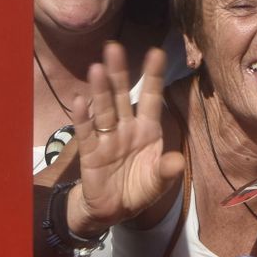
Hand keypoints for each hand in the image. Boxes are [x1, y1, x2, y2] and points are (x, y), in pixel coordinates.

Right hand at [68, 42, 185, 232]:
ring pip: (103, 109)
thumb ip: (166, 171)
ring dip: (100, 90)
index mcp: (148, 130)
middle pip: (122, 96)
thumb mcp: (158, 183)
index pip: (152, 98)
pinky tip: (79, 101)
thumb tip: (177, 161)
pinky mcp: (91, 151)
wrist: (113, 209)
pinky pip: (86, 132)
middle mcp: (126, 127)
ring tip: (96, 68)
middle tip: (114, 47)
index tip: (156, 52)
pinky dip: (82, 118)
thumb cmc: (139, 188)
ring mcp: (107, 137)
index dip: (153, 76)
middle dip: (118, 73)